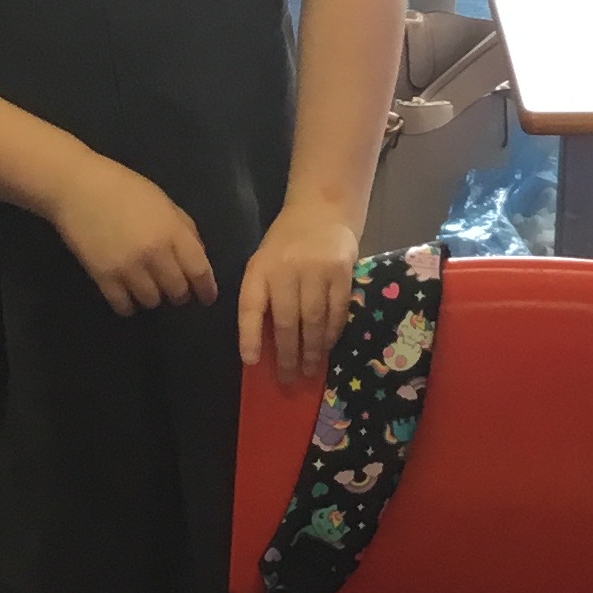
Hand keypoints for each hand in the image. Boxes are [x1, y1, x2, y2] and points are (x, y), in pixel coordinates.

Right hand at [47, 152, 216, 315]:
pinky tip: (127, 295)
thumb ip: (183, 228)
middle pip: (177, 291)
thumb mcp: (163, 201)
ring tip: (146, 287)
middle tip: (173, 289)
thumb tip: (198, 255)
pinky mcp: (103, 277)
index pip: (199, 270)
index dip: (206, 289)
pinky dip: (129, 305)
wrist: (76, 187)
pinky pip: (123, 305)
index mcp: (172, 231)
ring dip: (153, 297)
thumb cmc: (122, 188)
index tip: (207, 298)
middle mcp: (154, 253)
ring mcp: (128, 267)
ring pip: (152, 301)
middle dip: (179, 293)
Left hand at [238, 199, 358, 379]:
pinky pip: (337, 311)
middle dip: (288, 356)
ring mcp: (316, 269)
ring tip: (310, 371)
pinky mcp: (342, 271)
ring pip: (314, 320)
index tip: (252, 362)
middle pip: (287, 321)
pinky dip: (332, 333)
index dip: (250, 335)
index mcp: (260, 268)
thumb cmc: (287, 245)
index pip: (251, 305)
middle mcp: (286, 269)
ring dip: (312, 351)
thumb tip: (260, 346)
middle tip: (289, 381)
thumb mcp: (263, 263)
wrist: (322, 211)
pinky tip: (327, 347)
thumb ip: (261, 297)